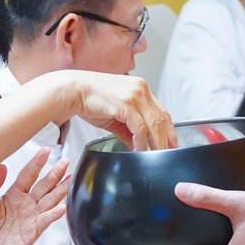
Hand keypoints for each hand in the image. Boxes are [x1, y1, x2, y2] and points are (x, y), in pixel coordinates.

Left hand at [0, 148, 70, 244]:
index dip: (36, 163)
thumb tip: (1, 166)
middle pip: (44, 185)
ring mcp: (32, 217)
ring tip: (71, 179)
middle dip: (55, 173)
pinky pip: (45, 221)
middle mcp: (26, 204)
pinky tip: (62, 208)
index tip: (46, 151)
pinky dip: (53, 215)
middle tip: (66, 161)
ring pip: (50, 200)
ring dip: (61, 190)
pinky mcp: (33, 231)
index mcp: (13, 195)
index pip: (27, 175)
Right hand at [52, 71, 174, 150]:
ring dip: (156, 143)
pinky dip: (141, 141)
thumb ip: (129, 130)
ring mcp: (134, 95)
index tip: (172, 143)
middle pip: (162, 118)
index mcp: (140, 88)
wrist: (72, 90)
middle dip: (167, 138)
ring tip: (156, 156)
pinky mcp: (125, 104)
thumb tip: (137, 145)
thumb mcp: (115, 115)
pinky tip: (139, 150)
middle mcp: (140, 89)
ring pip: (154, 124)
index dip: (169, 129)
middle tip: (169, 153)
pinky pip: (140, 128)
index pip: (162, 111)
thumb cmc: (90, 100)